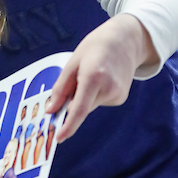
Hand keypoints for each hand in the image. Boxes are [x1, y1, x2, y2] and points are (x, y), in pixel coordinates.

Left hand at [46, 14, 157, 141]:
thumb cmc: (96, 47)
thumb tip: (51, 110)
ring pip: (90, 106)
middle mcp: (108, 88)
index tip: (59, 138)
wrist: (126, 39)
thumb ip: (61, 89)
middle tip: (73, 84)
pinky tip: (102, 79)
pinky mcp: (121, 97)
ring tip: (92, 75)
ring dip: (84, 98)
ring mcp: (117, 94)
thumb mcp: (73, 63)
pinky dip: (94, 96)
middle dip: (72, 104)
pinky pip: (99, 102)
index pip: (80, 109)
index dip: (69, 126)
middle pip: (82, 108)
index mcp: (94, 77)